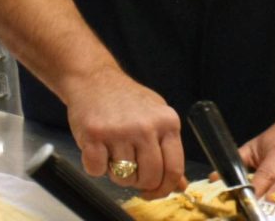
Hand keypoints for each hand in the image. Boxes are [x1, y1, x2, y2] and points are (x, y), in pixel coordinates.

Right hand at [65, 66, 184, 198]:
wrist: (95, 81)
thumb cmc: (127, 102)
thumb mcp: (157, 118)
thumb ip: (169, 150)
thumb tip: (180, 184)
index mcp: (168, 122)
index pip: (174, 168)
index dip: (164, 188)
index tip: (155, 193)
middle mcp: (146, 126)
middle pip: (149, 177)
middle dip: (139, 183)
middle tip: (131, 172)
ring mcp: (120, 131)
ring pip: (123, 177)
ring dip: (116, 173)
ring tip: (113, 152)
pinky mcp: (94, 135)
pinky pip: (96, 171)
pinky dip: (95, 166)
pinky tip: (98, 149)